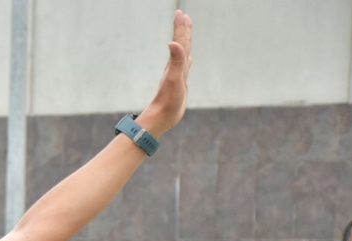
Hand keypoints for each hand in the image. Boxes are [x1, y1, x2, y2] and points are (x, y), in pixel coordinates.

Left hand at [136, 10, 192, 137]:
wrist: (162, 117)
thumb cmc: (168, 100)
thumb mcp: (174, 78)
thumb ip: (175, 60)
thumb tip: (173, 42)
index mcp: (175, 64)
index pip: (179, 41)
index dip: (180, 27)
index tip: (180, 12)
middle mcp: (175, 66)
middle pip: (181, 44)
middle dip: (182, 29)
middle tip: (183, 15)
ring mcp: (178, 74)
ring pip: (183, 53)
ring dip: (185, 41)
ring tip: (186, 31)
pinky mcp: (180, 83)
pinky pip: (185, 66)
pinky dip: (187, 59)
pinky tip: (189, 58)